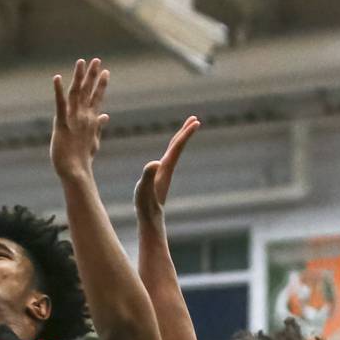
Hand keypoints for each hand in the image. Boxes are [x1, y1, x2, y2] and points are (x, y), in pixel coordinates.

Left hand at [50, 57, 109, 180]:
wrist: (76, 172)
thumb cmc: (82, 159)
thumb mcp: (93, 141)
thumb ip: (98, 126)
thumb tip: (106, 116)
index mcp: (91, 121)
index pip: (97, 99)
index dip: (100, 85)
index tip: (105, 71)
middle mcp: (84, 117)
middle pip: (89, 92)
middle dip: (93, 75)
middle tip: (97, 60)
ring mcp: (74, 120)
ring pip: (77, 94)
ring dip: (80, 77)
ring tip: (82, 62)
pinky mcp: (62, 124)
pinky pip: (60, 105)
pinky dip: (58, 91)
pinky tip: (56, 78)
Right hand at [134, 115, 199, 233]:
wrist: (150, 220)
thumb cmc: (145, 206)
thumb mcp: (143, 190)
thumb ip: (148, 176)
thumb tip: (154, 163)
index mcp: (165, 169)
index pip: (176, 148)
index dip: (185, 134)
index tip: (195, 122)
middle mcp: (167, 169)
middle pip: (178, 147)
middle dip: (185, 133)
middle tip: (195, 119)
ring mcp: (164, 174)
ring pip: (174, 153)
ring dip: (179, 140)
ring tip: (185, 130)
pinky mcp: (159, 178)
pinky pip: (168, 159)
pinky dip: (171, 150)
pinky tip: (169, 152)